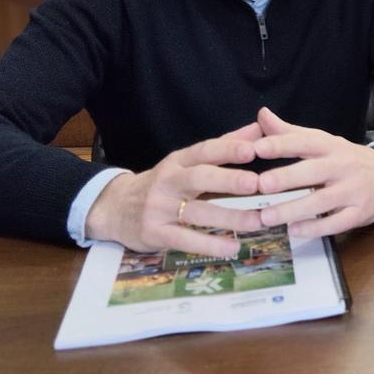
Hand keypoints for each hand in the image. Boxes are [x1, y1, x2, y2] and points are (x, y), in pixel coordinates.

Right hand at [85, 121, 264, 254]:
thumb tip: (259, 126)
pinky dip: (210, 245)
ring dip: (229, 217)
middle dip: (227, 180)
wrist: (114, 208)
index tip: (254, 150)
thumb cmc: (162, 183)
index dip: (228, 149)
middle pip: (199, 178)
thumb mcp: (186, 161)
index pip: (204, 150)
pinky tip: (233, 247)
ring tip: (257, 221)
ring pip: (197, 212)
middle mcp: (168, 181)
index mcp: (179, 160)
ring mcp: (159, 208)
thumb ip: (223, 145)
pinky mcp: (154, 233)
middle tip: (256, 184)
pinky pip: (185, 239)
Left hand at [253, 107, 373, 238]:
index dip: (282, 144)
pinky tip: (294, 230)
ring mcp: (353, 190)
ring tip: (266, 217)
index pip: (305, 142)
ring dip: (293, 209)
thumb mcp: (322, 142)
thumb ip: (290, 133)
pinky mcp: (360, 212)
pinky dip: (315, 227)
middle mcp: (342, 166)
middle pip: (313, 171)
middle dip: (287, 177)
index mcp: (330, 146)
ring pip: (322, 200)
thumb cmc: (345, 159)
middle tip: (260, 184)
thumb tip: (262, 114)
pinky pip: (337, 222)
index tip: (257, 148)